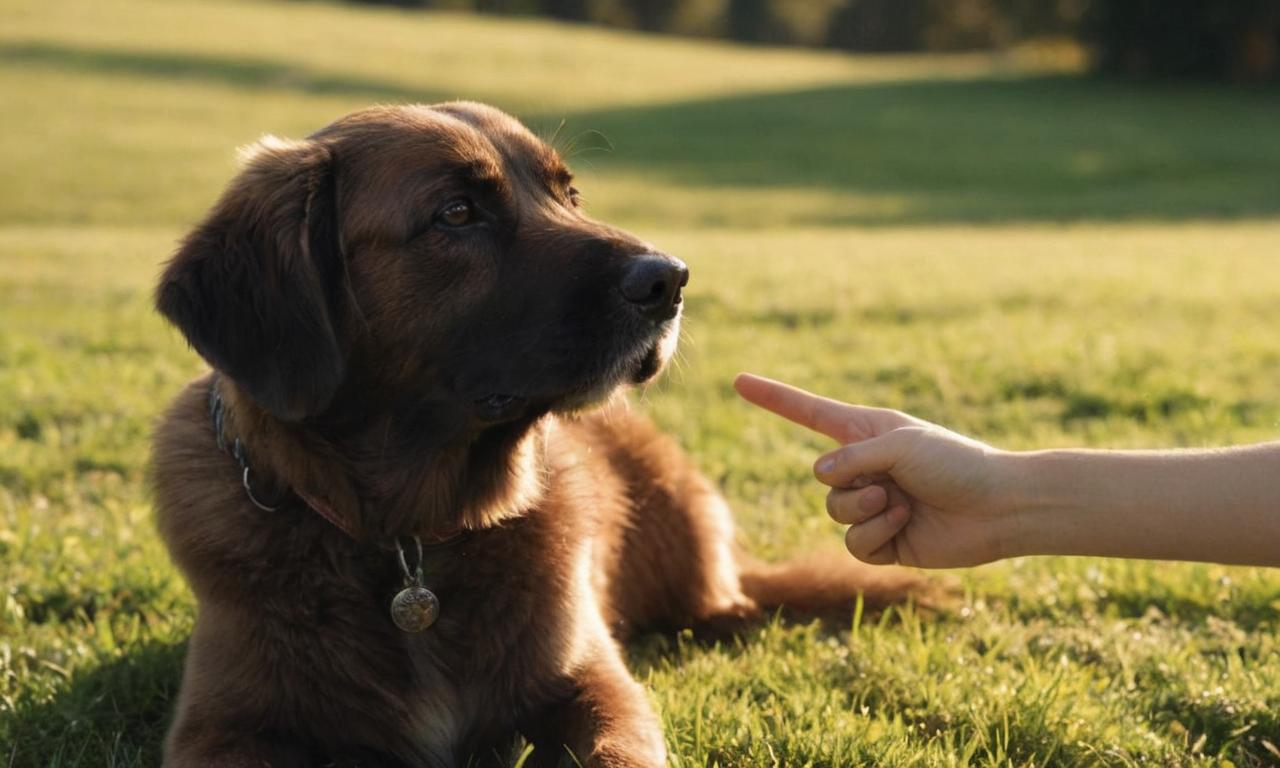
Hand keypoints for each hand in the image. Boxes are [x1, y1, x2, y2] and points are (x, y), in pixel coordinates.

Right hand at [734, 373, 1019, 567]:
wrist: (998, 508)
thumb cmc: (955, 463)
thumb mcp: (899, 444)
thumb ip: (851, 457)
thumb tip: (820, 477)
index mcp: (866, 432)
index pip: (808, 412)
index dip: (773, 398)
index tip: (739, 381)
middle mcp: (865, 467)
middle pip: (822, 478)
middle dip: (851, 482)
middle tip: (891, 482)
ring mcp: (873, 504)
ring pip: (834, 511)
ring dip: (865, 509)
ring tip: (902, 503)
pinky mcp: (884, 541)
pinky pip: (854, 543)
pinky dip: (876, 534)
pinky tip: (905, 526)